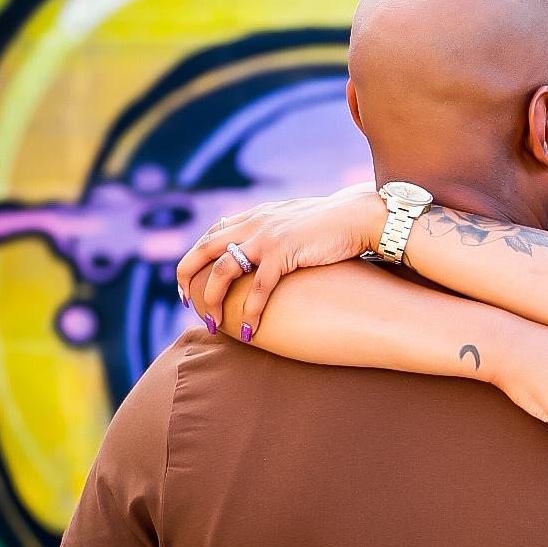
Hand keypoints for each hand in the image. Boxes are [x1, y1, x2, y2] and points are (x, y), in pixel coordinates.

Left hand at [176, 188, 384, 336]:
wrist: (359, 216)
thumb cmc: (334, 223)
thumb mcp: (295, 220)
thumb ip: (275, 228)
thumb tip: (266, 246)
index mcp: (256, 215)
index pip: (212, 234)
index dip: (196, 258)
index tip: (191, 282)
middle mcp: (254, 223)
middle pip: (203, 250)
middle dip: (188, 279)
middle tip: (188, 304)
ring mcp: (267, 237)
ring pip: (222, 271)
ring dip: (213, 300)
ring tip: (214, 324)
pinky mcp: (283, 253)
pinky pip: (258, 288)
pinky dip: (250, 312)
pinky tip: (249, 331)